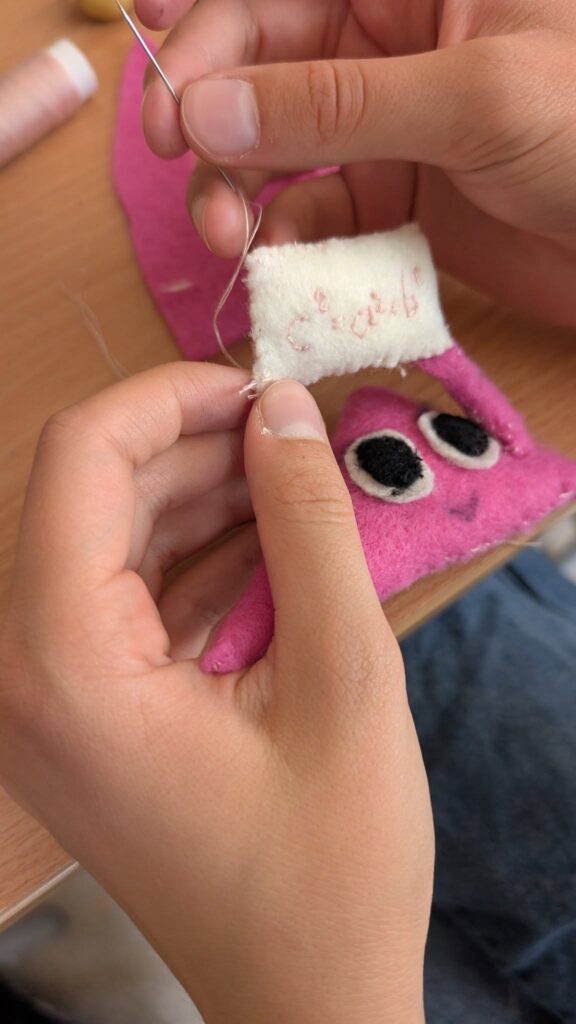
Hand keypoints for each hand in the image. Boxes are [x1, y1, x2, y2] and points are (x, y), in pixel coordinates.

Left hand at [0, 363, 432, 1023]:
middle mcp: (22, 676)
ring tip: (294, 490)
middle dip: (194, 451)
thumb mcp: (343, 677)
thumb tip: (283, 412)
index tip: (260, 392)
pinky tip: (270, 553)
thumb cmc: (330, 864)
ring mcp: (44, 702)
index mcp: (59, 664)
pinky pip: (126, 604)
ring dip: (201, 503)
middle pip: (89, 500)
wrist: (307, 999)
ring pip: (110, 547)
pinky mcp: (82, 718)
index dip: (168, 401)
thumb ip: (310, 526)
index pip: (78, 463)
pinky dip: (196, 565)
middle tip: (293, 438)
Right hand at [136, 0, 575, 324]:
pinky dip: (297, 241)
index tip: (172, 108)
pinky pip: (326, 212)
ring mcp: (395, 124)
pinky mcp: (402, 197)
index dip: (211, 40)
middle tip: (187, 177)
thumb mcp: (472, 97)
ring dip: (241, 191)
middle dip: (216, 123)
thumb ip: (337, 104)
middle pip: (266, 68)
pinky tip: (285, 262)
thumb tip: (210, 107)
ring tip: (225, 236)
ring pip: (284, 146)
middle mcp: (394, 42)